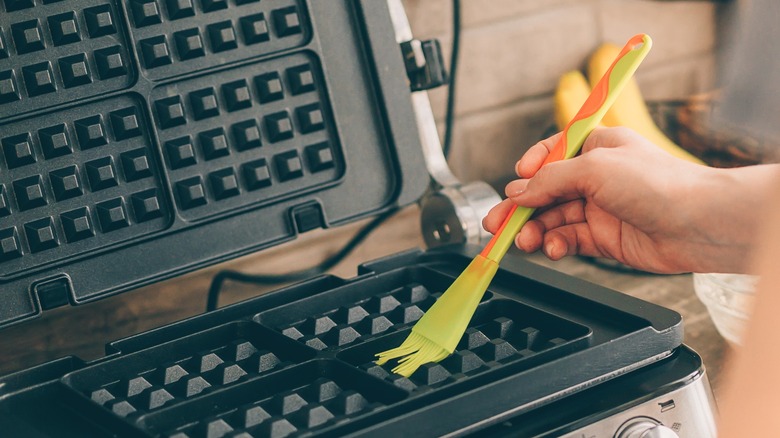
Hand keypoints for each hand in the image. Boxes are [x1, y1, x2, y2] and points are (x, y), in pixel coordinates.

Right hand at [482, 127, 772, 273]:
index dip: (528, 170)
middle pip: (545, 191)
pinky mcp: (604, 238)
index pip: (550, 155)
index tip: (513, 184)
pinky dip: (555, 244)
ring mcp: (599, 209)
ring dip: (533, 229)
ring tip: (522, 240)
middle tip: (495, 223)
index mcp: (595, 148)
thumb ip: (551, 179)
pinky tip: (550, 248)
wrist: (699, 223)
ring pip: (552, 219)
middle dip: (519, 207)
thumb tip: (519, 191)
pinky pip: (568, 240)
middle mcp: (596, 177)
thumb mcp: (594, 168)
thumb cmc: (660, 183)